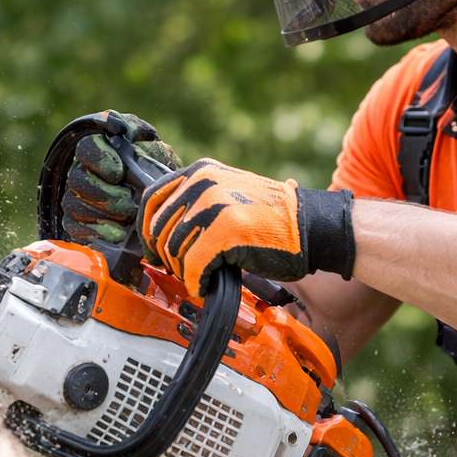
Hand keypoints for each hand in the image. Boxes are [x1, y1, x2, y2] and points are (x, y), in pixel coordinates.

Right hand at [60, 112, 178, 245]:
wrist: (163, 199)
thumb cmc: (156, 168)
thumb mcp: (153, 145)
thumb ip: (137, 131)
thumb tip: (121, 128)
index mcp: (99, 149)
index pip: (85, 149)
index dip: (99, 160)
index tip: (118, 172)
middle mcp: (83, 173)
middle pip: (78, 181)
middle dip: (104, 195)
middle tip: (128, 203)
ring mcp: (78, 199)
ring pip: (74, 205)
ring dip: (102, 215)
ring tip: (127, 220)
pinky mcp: (79, 224)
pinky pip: (75, 229)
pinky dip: (96, 233)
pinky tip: (118, 235)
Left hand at [139, 159, 355, 296]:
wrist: (310, 227)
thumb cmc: (270, 220)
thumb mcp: (227, 195)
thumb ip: (196, 202)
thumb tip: (162, 230)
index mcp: (201, 171)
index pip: (153, 199)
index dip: (147, 230)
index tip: (152, 250)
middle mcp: (203, 183)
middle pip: (160, 229)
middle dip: (167, 256)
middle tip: (183, 270)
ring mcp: (213, 205)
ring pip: (174, 250)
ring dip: (184, 272)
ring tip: (201, 277)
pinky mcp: (224, 232)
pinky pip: (192, 266)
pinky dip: (196, 282)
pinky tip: (206, 285)